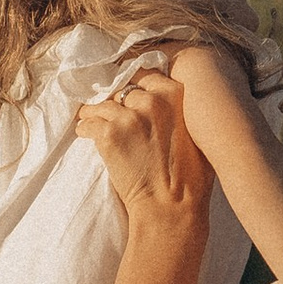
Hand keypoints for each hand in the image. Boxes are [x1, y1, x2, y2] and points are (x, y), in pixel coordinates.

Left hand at [76, 70, 214, 227]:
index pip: (145, 76)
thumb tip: (172, 105)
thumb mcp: (197, 134)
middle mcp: (152, 100)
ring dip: (95, 113)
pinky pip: (88, 123)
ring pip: (101, 105)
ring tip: (91, 121)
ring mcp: (129, 117)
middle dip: (116, 102)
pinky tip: (86, 135)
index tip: (127, 97)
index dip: (134, 88)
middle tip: (111, 115)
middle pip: (122, 91)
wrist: (171, 207)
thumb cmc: (190, 178)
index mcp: (176, 95)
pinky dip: (85, 129)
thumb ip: (182, 111)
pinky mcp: (109, 134)